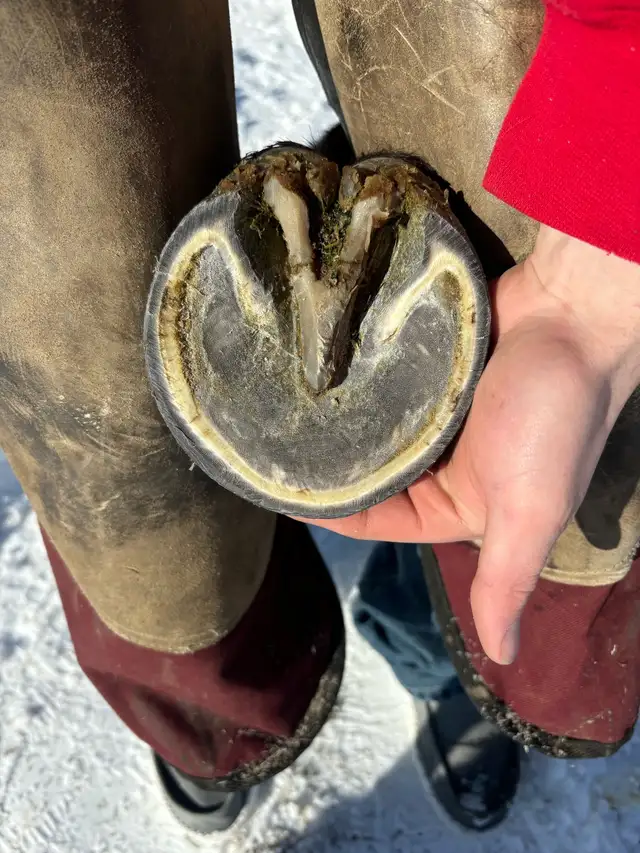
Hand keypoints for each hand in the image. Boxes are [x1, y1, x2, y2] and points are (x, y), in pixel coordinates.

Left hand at [306, 226, 639, 664]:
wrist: (573, 316)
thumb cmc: (556, 418)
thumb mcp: (531, 509)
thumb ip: (508, 580)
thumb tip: (504, 660)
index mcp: (467, 507)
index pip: (384, 522)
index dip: (336, 515)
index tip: (283, 497)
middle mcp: (449, 468)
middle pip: (374, 478)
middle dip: (331, 472)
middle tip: (273, 455)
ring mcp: (438, 417)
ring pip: (375, 434)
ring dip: (339, 430)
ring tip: (284, 419)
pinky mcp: (432, 374)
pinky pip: (384, 391)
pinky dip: (357, 391)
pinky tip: (320, 383)